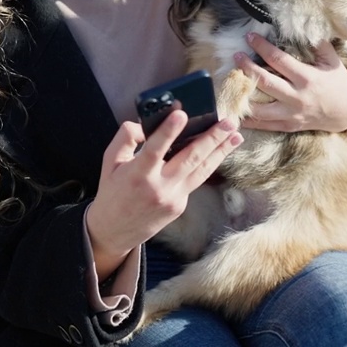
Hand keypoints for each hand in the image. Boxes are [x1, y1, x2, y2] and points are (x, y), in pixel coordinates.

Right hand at [86, 112, 242, 277]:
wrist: (114, 231)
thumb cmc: (112, 192)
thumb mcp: (109, 162)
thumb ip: (125, 138)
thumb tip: (144, 124)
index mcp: (137, 174)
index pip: (155, 149)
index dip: (168, 131)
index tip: (182, 114)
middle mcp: (158, 187)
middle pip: (189, 159)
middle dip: (212, 139)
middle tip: (229, 122)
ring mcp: (172, 198)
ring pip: (201, 171)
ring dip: (220, 152)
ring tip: (236, 135)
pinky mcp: (180, 206)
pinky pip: (195, 180)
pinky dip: (207, 164)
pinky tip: (219, 151)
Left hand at [233, 33, 346, 133]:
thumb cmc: (339, 83)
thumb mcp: (332, 60)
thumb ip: (318, 44)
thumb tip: (304, 24)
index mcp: (307, 78)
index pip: (278, 60)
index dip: (262, 47)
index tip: (249, 38)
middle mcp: (297, 97)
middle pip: (265, 82)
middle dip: (247, 68)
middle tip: (236, 56)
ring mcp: (292, 113)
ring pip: (261, 108)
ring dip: (243, 96)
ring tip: (230, 84)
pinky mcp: (289, 126)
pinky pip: (265, 125)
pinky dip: (249, 119)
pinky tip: (235, 112)